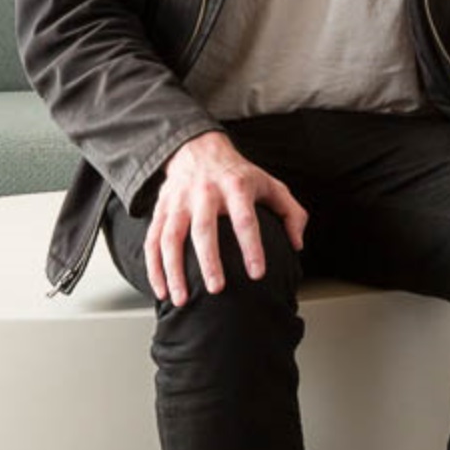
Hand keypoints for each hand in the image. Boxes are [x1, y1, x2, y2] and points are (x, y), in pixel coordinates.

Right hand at [146, 130, 306, 307]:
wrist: (199, 149)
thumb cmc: (240, 175)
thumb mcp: (271, 185)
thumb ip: (291, 213)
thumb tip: (297, 244)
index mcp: (236, 187)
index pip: (245, 220)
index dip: (252, 248)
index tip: (257, 274)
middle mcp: (205, 193)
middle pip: (204, 230)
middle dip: (209, 261)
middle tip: (217, 289)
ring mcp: (179, 202)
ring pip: (170, 238)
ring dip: (173, 271)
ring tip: (182, 300)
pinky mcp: (161, 210)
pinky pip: (153, 241)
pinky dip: (154, 268)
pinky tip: (162, 291)